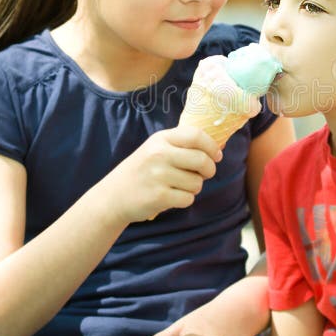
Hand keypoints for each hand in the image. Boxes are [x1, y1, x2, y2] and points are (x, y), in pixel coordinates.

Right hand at [100, 126, 221, 223]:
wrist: (114, 196)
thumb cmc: (143, 170)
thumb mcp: (157, 149)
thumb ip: (184, 145)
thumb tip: (221, 146)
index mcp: (161, 139)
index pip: (196, 135)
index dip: (212, 146)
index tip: (217, 155)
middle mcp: (159, 154)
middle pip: (202, 160)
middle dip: (209, 170)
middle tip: (204, 174)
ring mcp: (158, 176)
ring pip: (197, 182)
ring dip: (194, 187)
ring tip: (179, 186)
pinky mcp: (159, 196)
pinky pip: (188, 198)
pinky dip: (184, 200)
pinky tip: (171, 196)